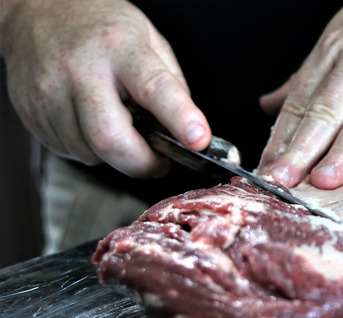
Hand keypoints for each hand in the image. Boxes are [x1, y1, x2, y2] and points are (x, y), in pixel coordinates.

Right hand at [0, 0, 210, 176]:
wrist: (37, 11)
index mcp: (120, 48)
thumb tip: (184, 129)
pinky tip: (89, 120)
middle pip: (111, 139)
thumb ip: (170, 83)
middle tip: (157, 161)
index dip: (180, 118)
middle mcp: (81, 70)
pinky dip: (88, 148)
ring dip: (113, 154)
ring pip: (89, 152)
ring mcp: (50, 92)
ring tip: (117, 124)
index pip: (154, 88)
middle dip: (141, 163)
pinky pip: (69, 151)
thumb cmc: (99, 27)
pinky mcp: (31, 111)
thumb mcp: (148, 39)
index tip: (198, 138)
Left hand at [258, 0, 342, 188]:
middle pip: (325, 111)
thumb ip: (307, 78)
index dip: (281, 141)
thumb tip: (268, 105)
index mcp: (331, 53)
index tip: (266, 173)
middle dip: (301, 150)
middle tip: (282, 182)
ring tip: (326, 180)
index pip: (299, 103)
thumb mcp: (342, 37)